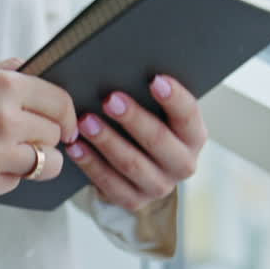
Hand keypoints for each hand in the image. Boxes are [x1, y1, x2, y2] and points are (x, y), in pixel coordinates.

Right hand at [0, 58, 78, 200]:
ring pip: (45, 165)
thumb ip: (7, 73)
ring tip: (17, 152)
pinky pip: (15, 183)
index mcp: (2, 87)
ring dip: (36, 159)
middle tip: (31, 134)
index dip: (66, 113)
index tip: (65, 121)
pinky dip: (7, 175)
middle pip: (54, 135)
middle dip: (46, 134)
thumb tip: (38, 72)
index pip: (59, 103)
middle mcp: (2, 123)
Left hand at [65, 74, 207, 211]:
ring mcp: (159, 186)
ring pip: (131, 163)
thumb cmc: (145, 126)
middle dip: (133, 119)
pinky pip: (110, 183)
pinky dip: (90, 163)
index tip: (155, 79)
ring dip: (106, 140)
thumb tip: (125, 68)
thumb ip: (149, 96)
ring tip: (85, 121)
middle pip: (158, 141)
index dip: (174, 98)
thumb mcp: (156, 112)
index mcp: (193, 136)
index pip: (188, 116)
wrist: (139, 168)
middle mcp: (183, 164)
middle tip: (109, 99)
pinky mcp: (134, 200)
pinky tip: (75, 146)